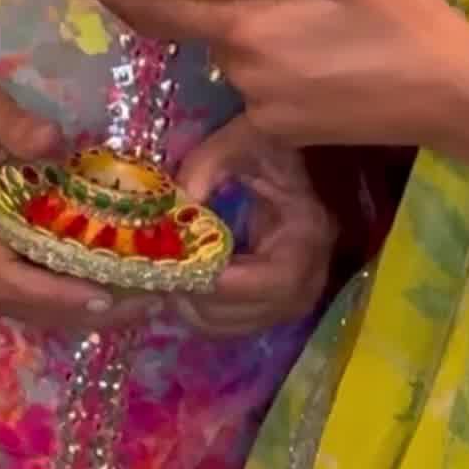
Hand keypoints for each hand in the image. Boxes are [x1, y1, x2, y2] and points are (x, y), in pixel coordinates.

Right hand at [0, 86, 147, 336]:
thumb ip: (13, 124)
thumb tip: (52, 139)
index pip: (6, 277)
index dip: (55, 292)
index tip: (105, 294)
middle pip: (27, 305)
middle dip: (86, 309)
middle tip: (147, 302)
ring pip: (34, 314)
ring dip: (87, 314)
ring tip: (143, 304)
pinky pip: (34, 308)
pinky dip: (74, 307)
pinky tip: (118, 298)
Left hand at [173, 118, 340, 335]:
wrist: (286, 157)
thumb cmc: (265, 148)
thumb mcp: (238, 143)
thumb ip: (205, 167)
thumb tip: (170, 212)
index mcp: (310, 234)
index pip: (277, 281)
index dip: (228, 285)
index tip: (181, 271)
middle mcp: (311, 276)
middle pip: (255, 312)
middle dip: (201, 299)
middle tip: (157, 276)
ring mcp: (294, 295)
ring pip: (240, 325)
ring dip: (196, 310)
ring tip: (162, 280)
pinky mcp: (274, 303)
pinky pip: (235, 323)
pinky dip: (203, 313)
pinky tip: (180, 286)